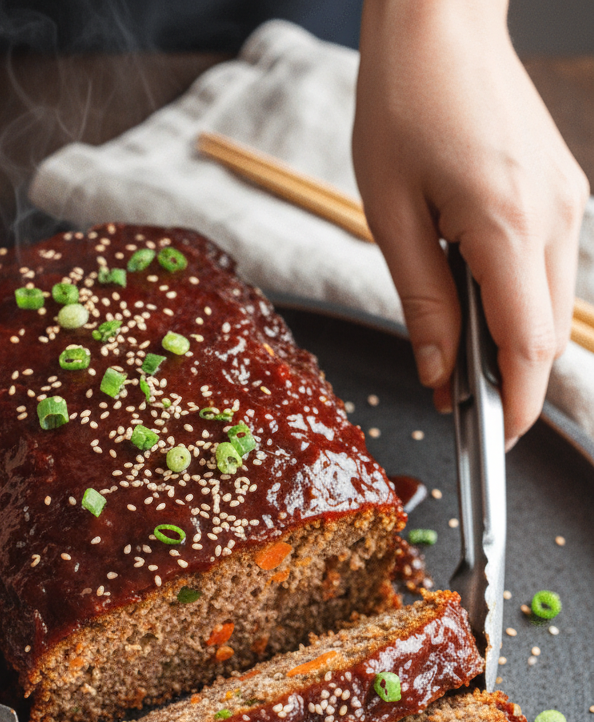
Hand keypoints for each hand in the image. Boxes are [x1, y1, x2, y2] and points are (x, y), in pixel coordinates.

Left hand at [352, 0, 589, 445]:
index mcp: (505, 223)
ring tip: (454, 351)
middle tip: (456, 404)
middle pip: (546, 334)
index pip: (527, 344)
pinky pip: (548, 271)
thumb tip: (437, 375)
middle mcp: (553, 217)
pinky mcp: (564, 194)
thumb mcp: (390, 214)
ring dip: (511, 342)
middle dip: (509, 382)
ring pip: (551, 306)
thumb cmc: (403, 104)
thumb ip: (420, 301)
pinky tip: (473, 299)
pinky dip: (516, 302)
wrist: (443, 23)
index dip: (515, 405)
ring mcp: (567, 204)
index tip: (492, 442)